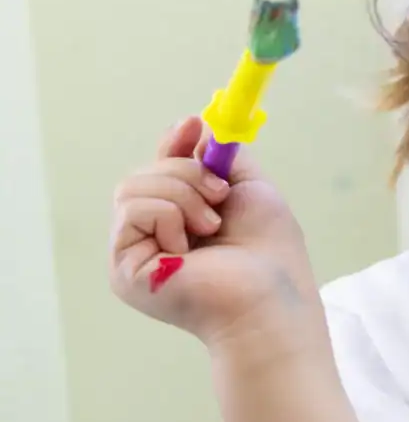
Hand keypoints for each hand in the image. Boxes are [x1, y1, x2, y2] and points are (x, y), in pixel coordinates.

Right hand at [109, 117, 324, 353]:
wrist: (271, 298)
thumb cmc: (269, 254)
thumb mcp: (249, 191)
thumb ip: (220, 161)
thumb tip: (198, 128)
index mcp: (179, 221)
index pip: (158, 171)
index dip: (173, 144)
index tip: (194, 124)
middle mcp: (151, 238)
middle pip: (142, 174)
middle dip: (185, 171)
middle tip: (220, 195)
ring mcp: (134, 254)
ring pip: (133, 188)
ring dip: (182, 194)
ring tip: (211, 224)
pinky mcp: (124, 270)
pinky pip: (132, 212)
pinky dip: (169, 215)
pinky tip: (190, 245)